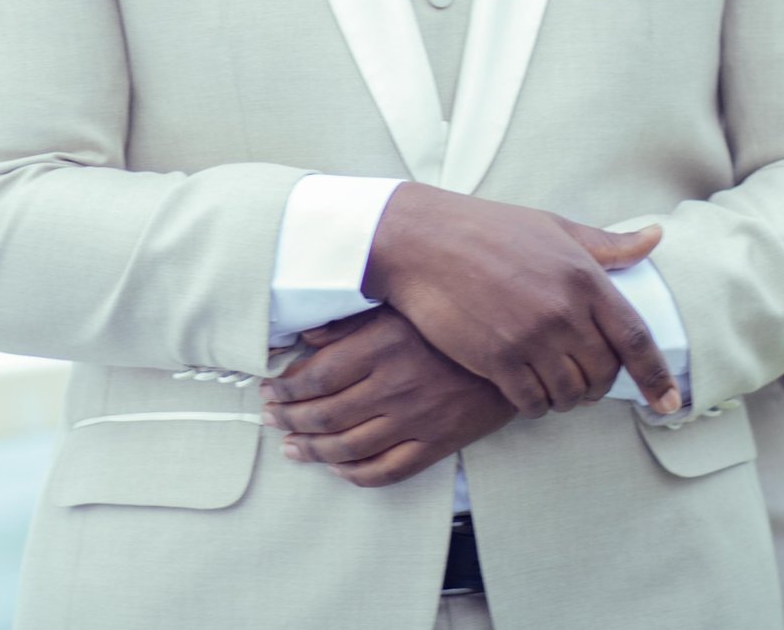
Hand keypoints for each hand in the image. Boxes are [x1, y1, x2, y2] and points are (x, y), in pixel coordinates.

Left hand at [260, 307, 515, 488]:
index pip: (315, 377)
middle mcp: (394, 385)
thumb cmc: (449, 324)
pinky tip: (338, 468)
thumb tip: (301, 335)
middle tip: (272, 421)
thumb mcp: (396, 308)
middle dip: (290, 421)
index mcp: (380, 346)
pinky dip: (356, 474)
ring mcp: (416, 418)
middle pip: (324, 414)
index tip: (269, 391)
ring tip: (293, 449)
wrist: (513, 350)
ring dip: (313, 451)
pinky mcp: (437, 443)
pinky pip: (387, 470)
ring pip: (348, 447)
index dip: (285, 389)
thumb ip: (348, 323)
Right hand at [362, 182, 679, 420]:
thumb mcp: (553, 228)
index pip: (636, 339)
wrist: (422, 241)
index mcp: (584, 276)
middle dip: (599, 385)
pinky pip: (532, 403)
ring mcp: (530, 338)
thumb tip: (655, 238)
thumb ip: (607, 244)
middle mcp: (563, 310)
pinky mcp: (497, 360)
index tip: (671, 404)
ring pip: (570, 393)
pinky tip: (526, 390)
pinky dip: (535, 404)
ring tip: (555, 387)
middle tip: (585, 381)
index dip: (657, 376)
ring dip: (567, 398)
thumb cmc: (489, 229)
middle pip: (603, 373)